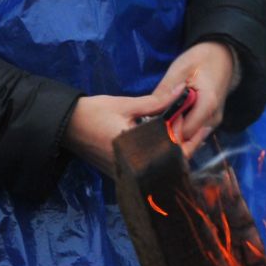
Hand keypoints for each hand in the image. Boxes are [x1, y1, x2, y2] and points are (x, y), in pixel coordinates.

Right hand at [63, 43, 239, 175]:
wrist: (65, 125)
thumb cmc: (94, 112)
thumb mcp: (126, 104)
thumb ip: (157, 102)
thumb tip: (182, 92)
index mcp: (132, 151)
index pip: (169, 152)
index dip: (187, 138)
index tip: (197, 123)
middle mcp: (130, 168)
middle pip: (168, 165)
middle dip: (185, 148)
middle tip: (199, 130)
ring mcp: (124, 174)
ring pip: (158, 168)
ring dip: (174, 153)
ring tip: (187, 133)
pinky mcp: (120, 173)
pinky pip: (148, 168)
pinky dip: (160, 157)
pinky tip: (169, 142)